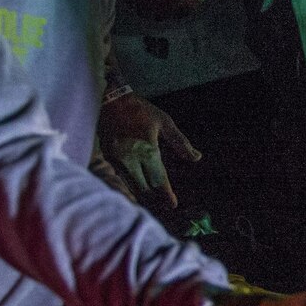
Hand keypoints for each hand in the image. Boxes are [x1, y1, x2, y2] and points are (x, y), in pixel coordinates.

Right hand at [98, 93, 200, 208]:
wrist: (109, 99)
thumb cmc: (140, 110)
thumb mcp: (165, 123)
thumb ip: (181, 143)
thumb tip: (197, 158)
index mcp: (147, 150)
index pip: (159, 180)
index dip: (166, 195)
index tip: (173, 205)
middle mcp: (130, 159)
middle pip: (144, 188)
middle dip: (156, 199)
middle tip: (166, 205)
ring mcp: (117, 160)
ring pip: (132, 185)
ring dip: (144, 194)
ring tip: (155, 201)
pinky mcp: (108, 157)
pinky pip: (122, 177)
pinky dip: (132, 185)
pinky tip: (140, 187)